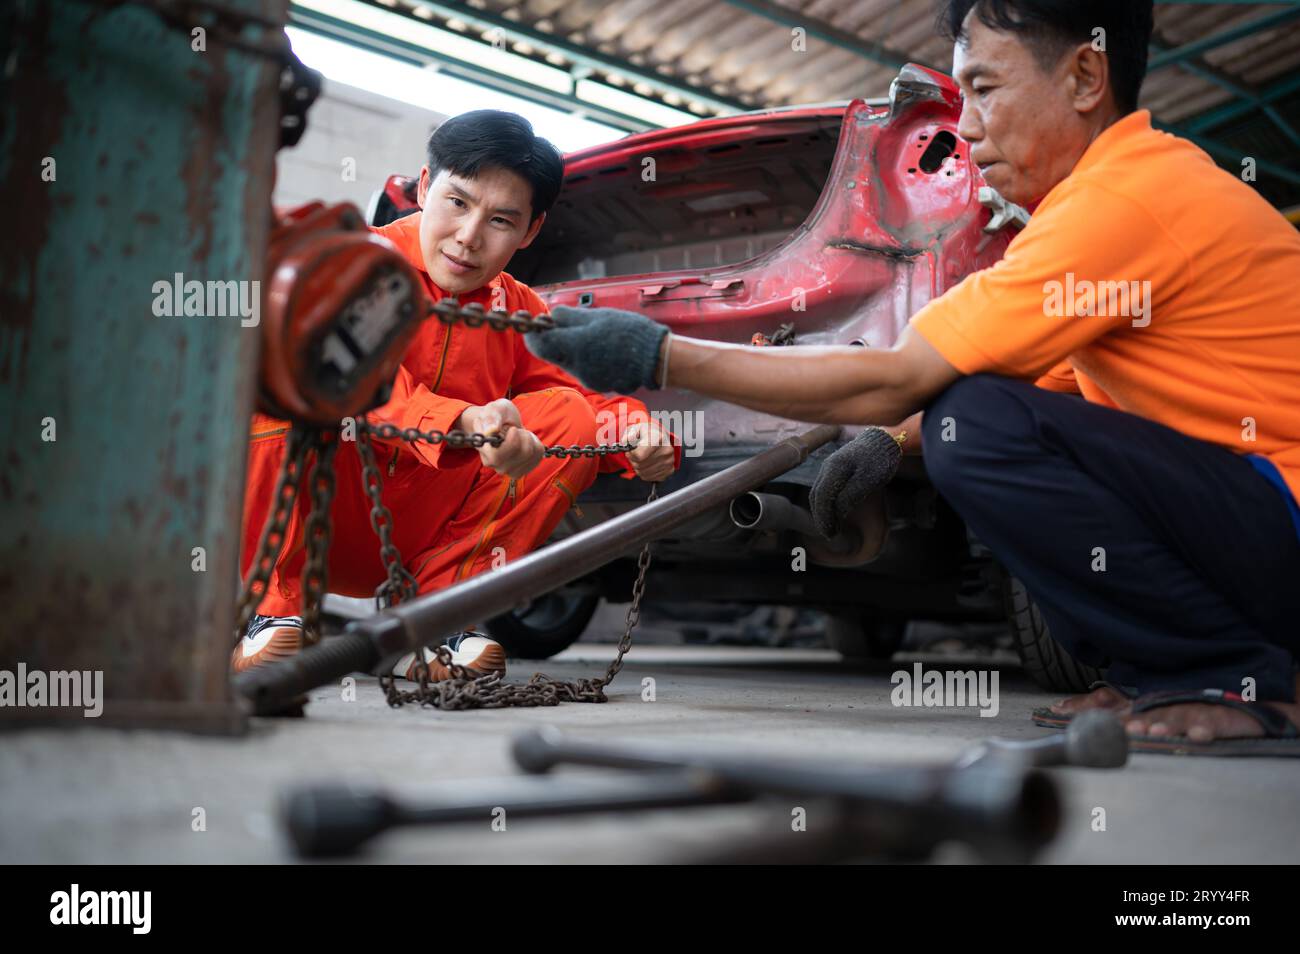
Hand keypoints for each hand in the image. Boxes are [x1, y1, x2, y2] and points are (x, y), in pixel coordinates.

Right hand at [457, 399, 543, 478]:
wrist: (502, 424)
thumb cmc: (496, 416)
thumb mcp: (493, 409)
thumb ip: (490, 418)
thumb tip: (491, 430)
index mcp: (486, 453)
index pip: (498, 456)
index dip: (511, 440)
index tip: (512, 429)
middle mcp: (497, 466)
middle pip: (523, 453)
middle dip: (523, 435)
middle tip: (514, 429)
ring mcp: (511, 470)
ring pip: (532, 454)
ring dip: (529, 438)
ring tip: (519, 434)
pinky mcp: (524, 469)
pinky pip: (538, 455)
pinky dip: (535, 444)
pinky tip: (525, 441)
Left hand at [525, 305, 669, 393]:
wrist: (656, 359)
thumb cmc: (628, 332)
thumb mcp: (597, 316)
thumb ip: (569, 317)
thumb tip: (550, 316)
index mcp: (574, 346)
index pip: (537, 344)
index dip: (533, 333)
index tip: (536, 322)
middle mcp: (576, 367)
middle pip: (551, 353)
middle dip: (554, 339)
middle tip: (564, 324)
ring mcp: (586, 379)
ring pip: (567, 361)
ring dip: (571, 348)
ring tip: (593, 335)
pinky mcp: (597, 384)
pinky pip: (583, 369)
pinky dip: (586, 358)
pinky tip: (603, 350)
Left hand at [622, 418, 675, 482]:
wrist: (659, 436)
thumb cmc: (647, 433)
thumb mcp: (635, 428)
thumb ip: (629, 435)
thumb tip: (625, 442)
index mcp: (658, 438)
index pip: (639, 456)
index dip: (631, 454)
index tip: (631, 451)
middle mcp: (666, 450)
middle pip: (640, 465)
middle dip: (633, 461)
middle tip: (635, 455)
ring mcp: (669, 461)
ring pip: (644, 473)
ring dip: (638, 468)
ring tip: (640, 459)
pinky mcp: (670, 470)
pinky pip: (651, 478)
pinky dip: (646, 473)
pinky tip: (647, 464)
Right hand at [808, 427, 901, 537]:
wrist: (885, 440)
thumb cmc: (879, 459)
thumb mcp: (868, 480)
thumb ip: (850, 495)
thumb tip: (837, 512)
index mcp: (833, 469)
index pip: (822, 497)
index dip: (824, 517)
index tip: (830, 533)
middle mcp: (827, 467)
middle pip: (817, 496)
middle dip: (821, 517)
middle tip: (829, 534)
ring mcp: (830, 466)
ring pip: (819, 492)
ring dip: (822, 510)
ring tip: (831, 526)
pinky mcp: (836, 468)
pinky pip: (825, 488)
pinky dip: (826, 502)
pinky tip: (835, 511)